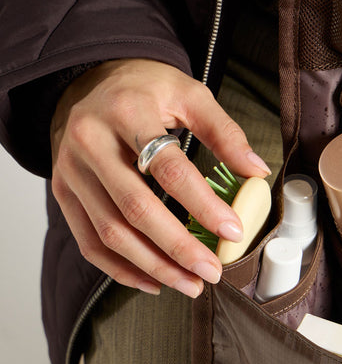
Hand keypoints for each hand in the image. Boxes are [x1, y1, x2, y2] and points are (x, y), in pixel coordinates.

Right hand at [50, 59, 270, 296]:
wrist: (88, 80)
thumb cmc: (143, 89)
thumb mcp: (189, 93)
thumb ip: (224, 132)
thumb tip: (256, 171)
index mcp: (127, 111)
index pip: (169, 167)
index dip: (203, 204)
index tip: (233, 230)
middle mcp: (90, 141)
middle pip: (136, 207)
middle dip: (178, 247)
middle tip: (211, 271)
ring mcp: (71, 170)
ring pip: (110, 232)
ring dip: (153, 265)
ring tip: (189, 283)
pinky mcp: (63, 192)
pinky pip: (89, 241)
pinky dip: (120, 269)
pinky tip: (153, 280)